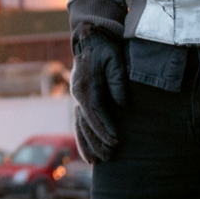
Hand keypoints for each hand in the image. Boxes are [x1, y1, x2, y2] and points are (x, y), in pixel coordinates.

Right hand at [71, 28, 128, 163]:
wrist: (90, 37)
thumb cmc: (105, 48)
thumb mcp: (115, 60)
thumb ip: (118, 82)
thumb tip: (122, 105)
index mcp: (85, 87)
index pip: (94, 114)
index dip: (104, 130)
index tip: (115, 142)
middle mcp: (77, 94)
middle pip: (84, 124)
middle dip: (95, 143)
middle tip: (108, 158)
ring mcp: (77, 96)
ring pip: (79, 125)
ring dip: (86, 144)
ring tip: (95, 161)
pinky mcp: (81, 97)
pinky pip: (80, 121)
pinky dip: (83, 135)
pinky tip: (88, 148)